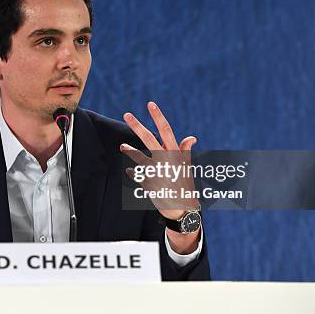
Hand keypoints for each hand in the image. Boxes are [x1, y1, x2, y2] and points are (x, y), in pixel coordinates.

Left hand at [121, 101, 198, 219]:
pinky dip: (134, 173)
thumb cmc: (185, 184)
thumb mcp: (187, 166)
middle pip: (149, 138)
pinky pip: (137, 175)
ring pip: (139, 157)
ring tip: (122, 147)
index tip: (150, 104)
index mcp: (175, 153)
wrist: (183, 208)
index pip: (166, 130)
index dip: (158, 116)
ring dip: (130, 151)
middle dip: (137, 126)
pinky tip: (130, 171)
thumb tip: (192, 137)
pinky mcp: (149, 184)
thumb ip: (184, 151)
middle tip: (126, 114)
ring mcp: (157, 172)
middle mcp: (166, 160)